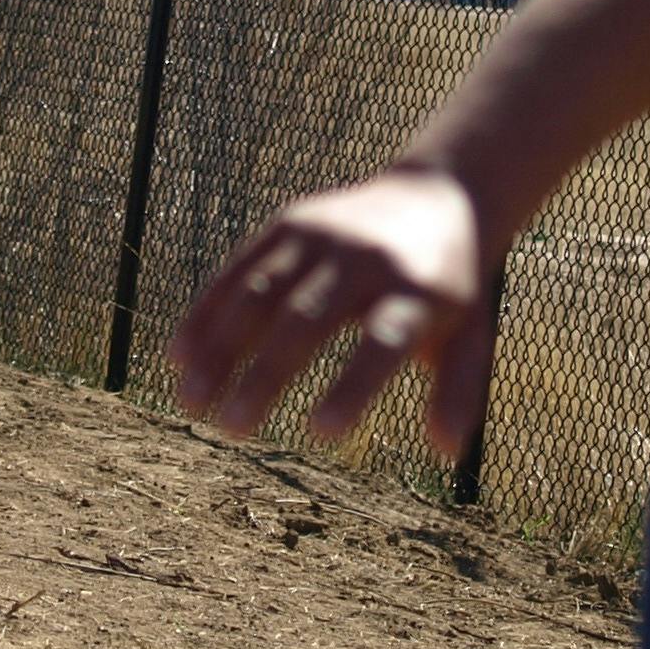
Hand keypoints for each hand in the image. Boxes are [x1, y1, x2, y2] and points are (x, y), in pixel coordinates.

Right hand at [169, 168, 493, 457]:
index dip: (354, 386)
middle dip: (266, 376)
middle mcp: (365, 258)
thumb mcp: (470, 336)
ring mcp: (321, 235)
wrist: (434, 196)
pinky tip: (178, 358)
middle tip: (233, 429)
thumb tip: (446, 452)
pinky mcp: (289, 223)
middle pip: (307, 320)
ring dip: (220, 348)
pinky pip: (239, 269)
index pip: (384, 341)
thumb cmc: (449, 287)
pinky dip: (206, 313)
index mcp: (417, 290)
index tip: (323, 433)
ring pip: (261, 294)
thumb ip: (459, 392)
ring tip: (190, 401)